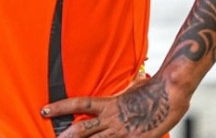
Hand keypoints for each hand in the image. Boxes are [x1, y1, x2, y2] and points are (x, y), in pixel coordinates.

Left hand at [41, 75, 188, 137]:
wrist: (171, 92)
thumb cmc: (155, 88)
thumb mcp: (133, 87)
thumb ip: (125, 91)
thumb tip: (129, 83)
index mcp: (109, 103)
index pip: (78, 104)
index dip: (60, 107)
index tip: (44, 110)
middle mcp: (112, 118)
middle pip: (83, 129)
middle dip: (67, 135)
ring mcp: (124, 131)